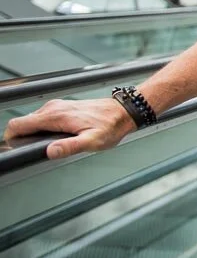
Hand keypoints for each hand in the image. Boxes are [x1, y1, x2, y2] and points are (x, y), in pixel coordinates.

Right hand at [3, 98, 137, 159]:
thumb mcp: (92, 141)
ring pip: (33, 121)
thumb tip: (50, 151)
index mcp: (56, 116)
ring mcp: (58, 106)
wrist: (123, 111)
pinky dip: (43, 128)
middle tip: (36, 150)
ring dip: (34, 133)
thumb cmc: (110, 126)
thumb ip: (69, 147)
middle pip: (23, 123)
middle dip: (24, 137)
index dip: (12, 138)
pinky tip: (56, 136)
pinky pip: (44, 118)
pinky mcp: (63, 107)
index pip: (18, 124)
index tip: (16, 148)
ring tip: (48, 144)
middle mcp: (53, 108)